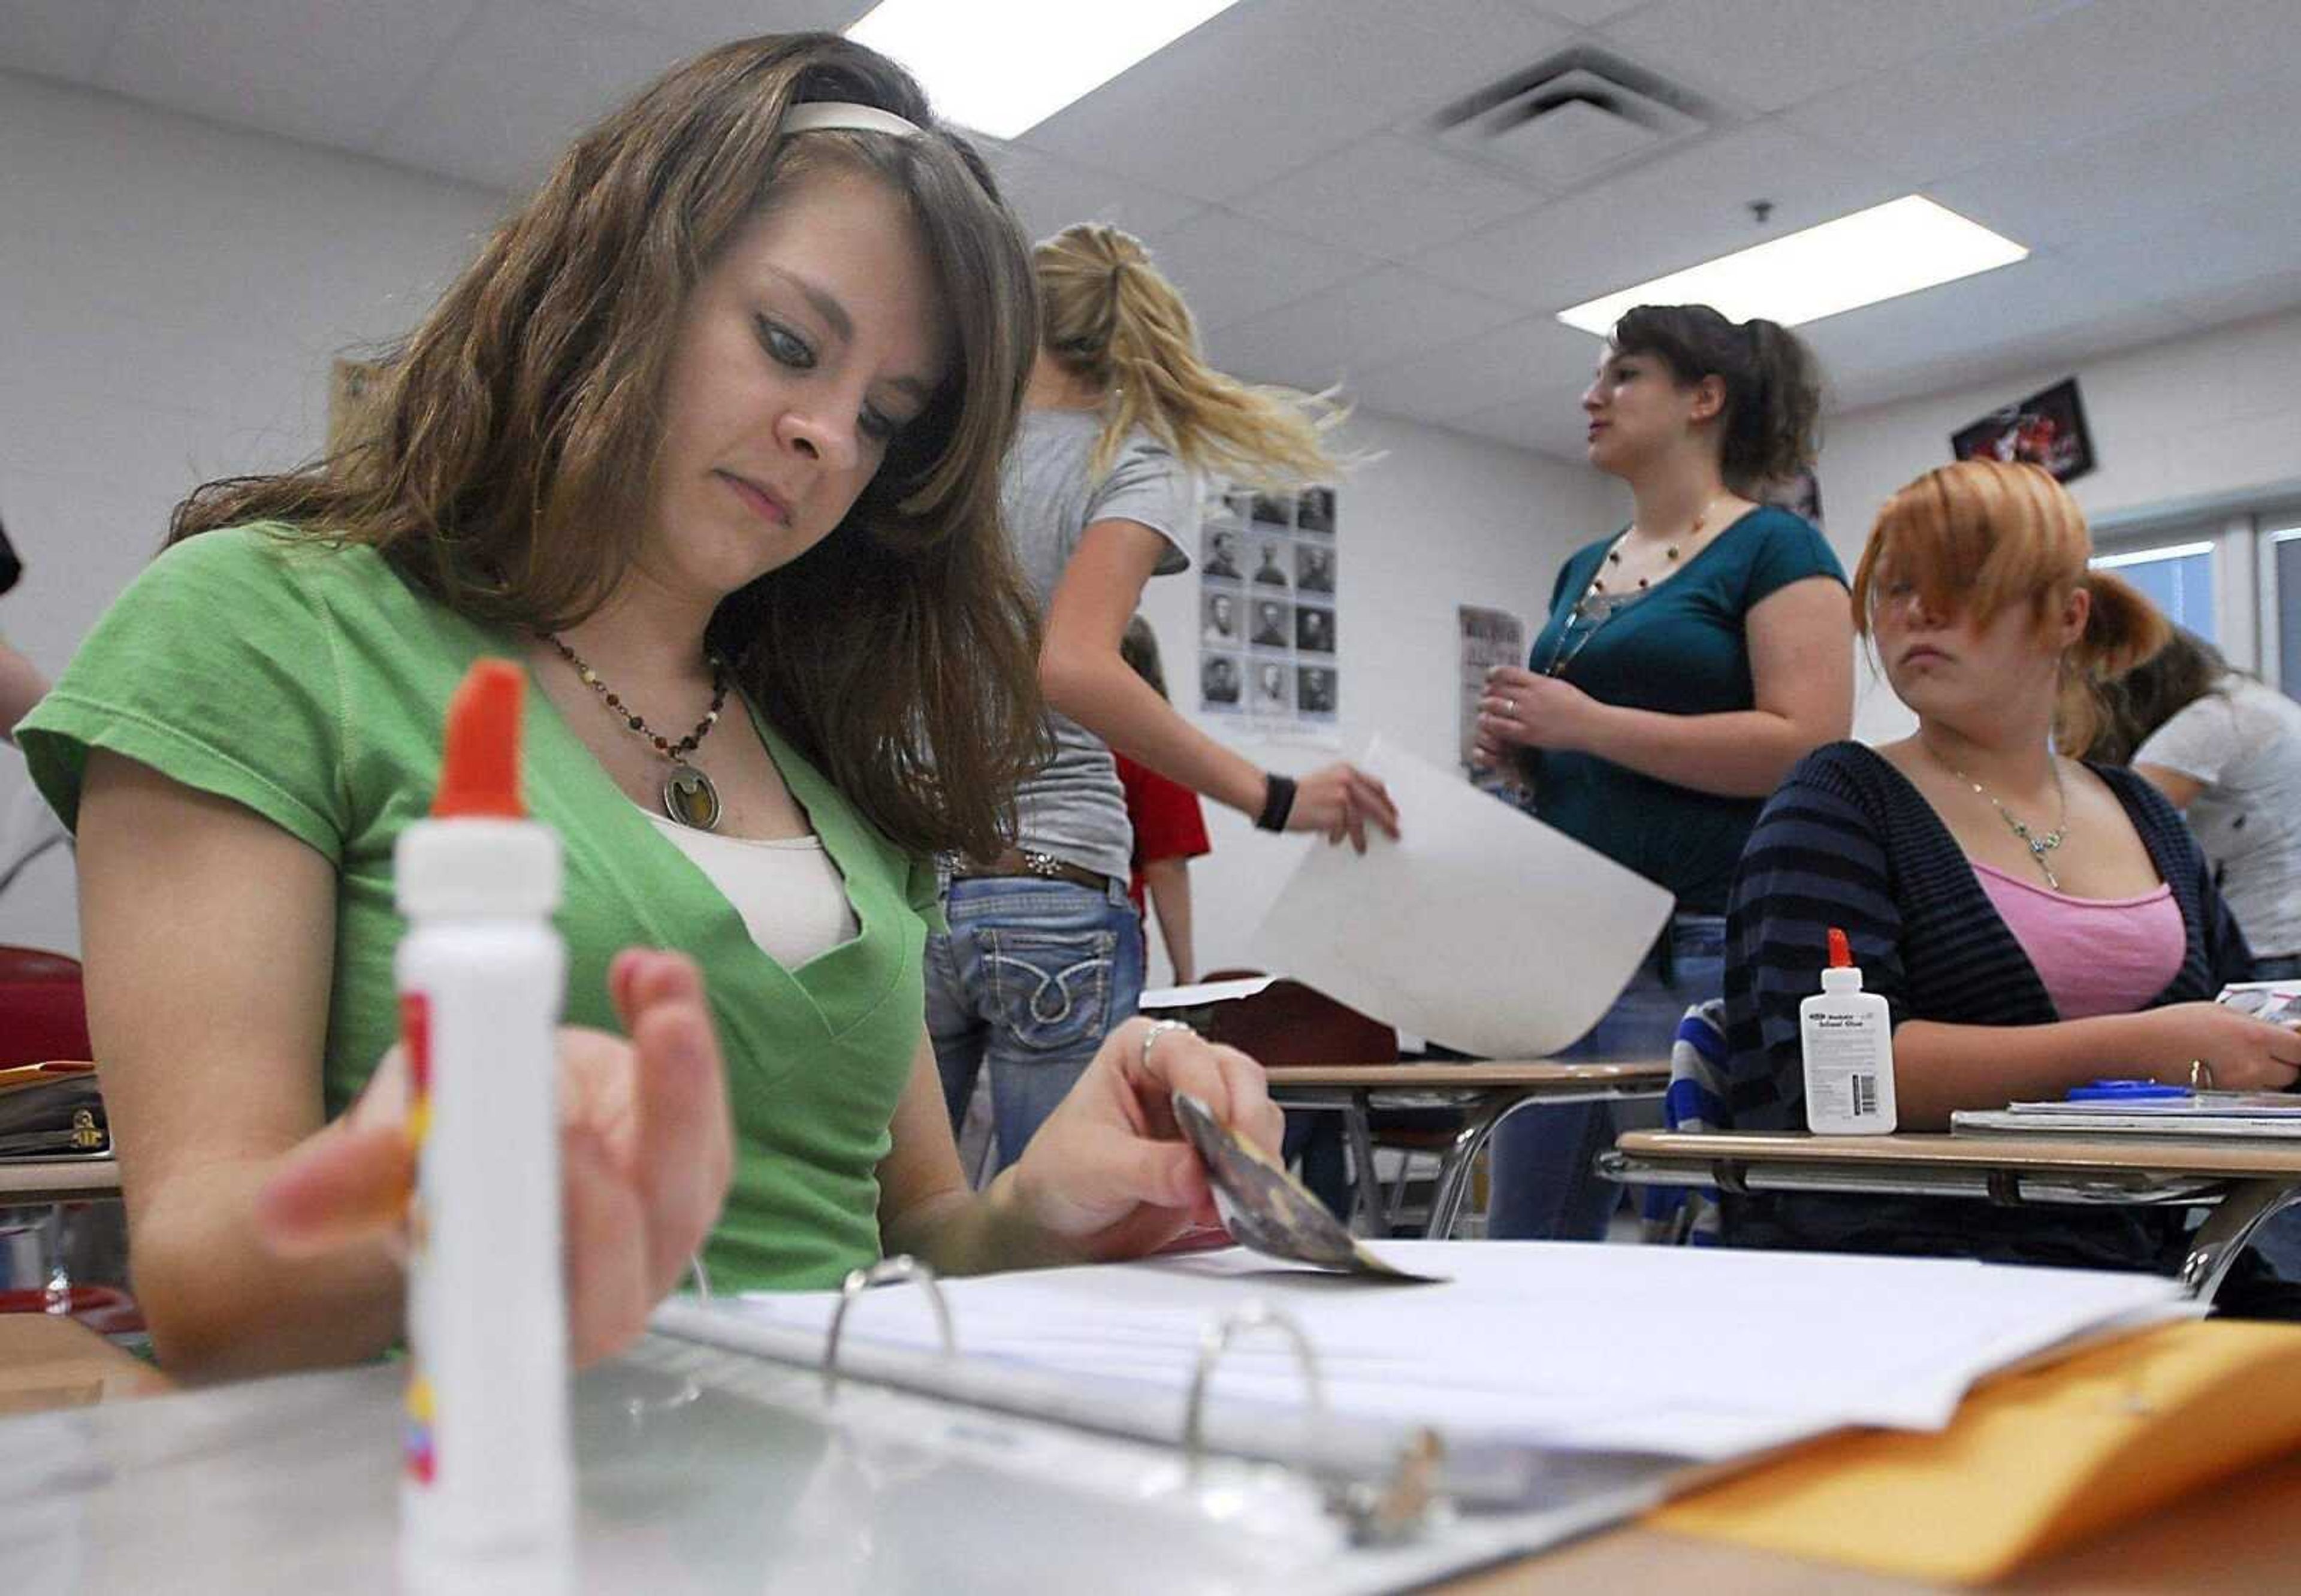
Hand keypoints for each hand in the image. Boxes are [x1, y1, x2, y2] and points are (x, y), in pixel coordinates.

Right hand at [254, 949, 733, 1366]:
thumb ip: (353, 1189)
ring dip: (686, 1061)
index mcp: (543, 1312)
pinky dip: (676, 1022)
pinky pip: (702, 1088)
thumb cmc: (424, 1181)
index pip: (586, 1298)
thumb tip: (283, 1210)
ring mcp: (664, 1212)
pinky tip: (643, 972)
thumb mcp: (388, 1177)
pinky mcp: (689, 1146)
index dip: (588, 1232)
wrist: (463, 1139)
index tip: (567, 1145)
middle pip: (663, 1219)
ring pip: (699, 1148)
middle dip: (663, 1124)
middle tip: (645, 1041)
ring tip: (657, 988)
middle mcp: (619, 1275)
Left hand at [1006, 1016, 1285, 1260]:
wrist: (1060, 1222)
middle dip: (1244, 1125)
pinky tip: (1232, 1210)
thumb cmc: (1060, 1173)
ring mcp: (1208, 1111)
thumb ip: (1148, 1169)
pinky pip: (1258, 1159)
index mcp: (1139, 1050)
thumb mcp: (1094, 1168)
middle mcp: (1181, 1072)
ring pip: (1258, 1116)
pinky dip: (1256, 1183)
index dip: (1206, 1086)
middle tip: (1238, 1170)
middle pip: (1238, 1078)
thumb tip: (1196, 1175)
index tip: (1214, 1128)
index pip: (1186, 1051)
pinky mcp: (1223, 1154)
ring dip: (1254, 1159)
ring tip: (1229, 1199)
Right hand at [1284, 762, 1400, 851]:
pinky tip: (1334, 839)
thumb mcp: (1326, 782)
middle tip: (1394, 832)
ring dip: (1361, 837)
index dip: (1386, 802)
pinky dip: (1340, 837)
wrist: (1276, 799)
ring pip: (1361, 822)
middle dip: (1387, 821)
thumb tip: (1364, 810)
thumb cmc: (1298, 794)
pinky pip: (1344, 831)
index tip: (1392, 813)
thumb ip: (1346, 790)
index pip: (1376, 786)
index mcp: (1346, 771)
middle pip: (1376, 804)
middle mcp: (1347, 781)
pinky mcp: (1336, 813)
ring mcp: (1343, 797)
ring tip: (1362, 847)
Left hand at [1478, 666, 1605, 755]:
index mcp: (1538, 682)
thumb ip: (1538, 683)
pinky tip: (1488, 724)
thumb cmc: (1578, 706)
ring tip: (1484, 711)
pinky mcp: (1528, 733)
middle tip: (1485, 696)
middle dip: (1487, 692)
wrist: (1591, 725)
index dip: (1493, 674)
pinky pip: (1501, 727)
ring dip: (1485, 708)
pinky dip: (1491, 724)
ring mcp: (1528, 715)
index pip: (1507, 672)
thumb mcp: (1558, 685)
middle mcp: (1530, 697)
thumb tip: (1523, 680)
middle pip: (1497, 689)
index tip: (1489, 676)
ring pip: (1495, 707)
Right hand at [2134, 1002, 2300, 1090]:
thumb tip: (2286, 1032)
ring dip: (2270, 1075)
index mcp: (2255, 1037)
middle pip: (2293, 1072)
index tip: (2295, 1042)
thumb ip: (2259, 1025)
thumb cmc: (2174, 1025)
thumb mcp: (2223, 1012)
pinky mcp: (2228, 1099)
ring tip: (2243, 1060)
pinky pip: (2254, 1095)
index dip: (2299, 1046)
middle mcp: (2253, 1065)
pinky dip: (2251, 1085)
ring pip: (2275, 1086)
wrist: (2142, 1047)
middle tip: (2268, 1050)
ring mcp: (2241, 1086)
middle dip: (2286, 1061)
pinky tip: (2230, 1071)